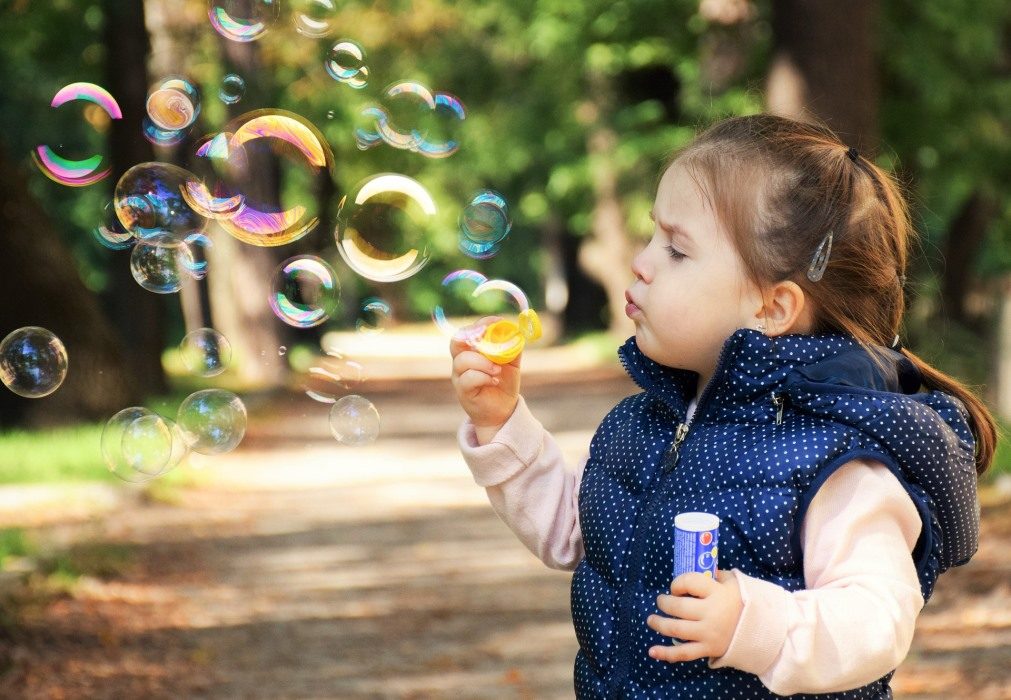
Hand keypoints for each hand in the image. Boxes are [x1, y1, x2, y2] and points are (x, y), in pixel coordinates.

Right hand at [450, 317, 520, 434]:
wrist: (502, 410)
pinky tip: (494, 380)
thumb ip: (513, 347)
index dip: (481, 324)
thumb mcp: (512, 362)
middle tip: (487, 336)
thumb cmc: (503, 383)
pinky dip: (483, 377)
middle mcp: (462, 361)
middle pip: (456, 342)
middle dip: (472, 336)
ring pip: (463, 360)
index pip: (468, 331)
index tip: (497, 321)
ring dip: (483, 362)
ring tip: (498, 369)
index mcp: (472, 350)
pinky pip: (467, 379)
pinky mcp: (463, 391)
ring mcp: (460, 376)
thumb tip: (517, 331)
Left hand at [646, 570, 742, 661]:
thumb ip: (716, 575)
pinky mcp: (708, 649)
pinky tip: (652, 651)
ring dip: (659, 624)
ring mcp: (709, 633)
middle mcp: (711, 613)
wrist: (764, 631)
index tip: (676, 587)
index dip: (677, 583)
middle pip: (678, 607)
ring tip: (651, 620)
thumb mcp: (734, 583)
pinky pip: (684, 653)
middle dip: (664, 603)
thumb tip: (699, 568)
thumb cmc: (745, 603)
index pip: (688, 582)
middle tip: (661, 601)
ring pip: (676, 629)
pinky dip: (666, 654)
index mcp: (718, 593)